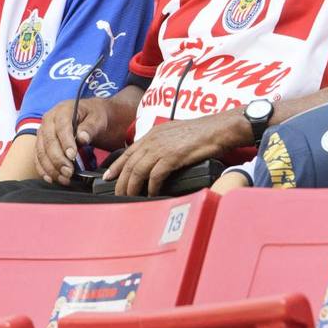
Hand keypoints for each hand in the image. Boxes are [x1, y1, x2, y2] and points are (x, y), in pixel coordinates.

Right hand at [36, 94, 132, 184]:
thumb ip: (90, 127)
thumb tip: (82, 138)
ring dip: (51, 168)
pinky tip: (51, 179)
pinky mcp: (41, 143)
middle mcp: (48, 120)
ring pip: (41, 152)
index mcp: (62, 110)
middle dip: (58, 159)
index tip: (73, 156)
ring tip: (64, 178)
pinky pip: (38, 158)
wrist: (89, 116)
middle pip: (49, 142)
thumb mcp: (98, 118)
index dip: (66, 142)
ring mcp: (43, 132)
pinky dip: (43, 170)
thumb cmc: (94, 116)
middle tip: (69, 172)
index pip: (61, 127)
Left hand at [105, 111, 246, 196]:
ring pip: (138, 171)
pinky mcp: (172, 156)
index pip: (128, 152)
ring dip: (133, 187)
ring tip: (131, 198)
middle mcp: (153, 139)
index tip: (108, 177)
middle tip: (118, 196)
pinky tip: (151, 194)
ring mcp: (162, 147)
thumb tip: (155, 160)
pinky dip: (151, 187)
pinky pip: (155, 175)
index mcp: (153, 134)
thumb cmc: (202, 133)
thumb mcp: (175, 134)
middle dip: (121, 183)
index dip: (116, 166)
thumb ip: (162, 144)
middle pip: (130, 164)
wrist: (219, 128)